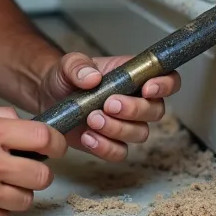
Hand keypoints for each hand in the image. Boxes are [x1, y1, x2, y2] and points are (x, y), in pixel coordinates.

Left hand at [36, 52, 181, 162]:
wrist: (48, 98)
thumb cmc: (65, 77)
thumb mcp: (68, 64)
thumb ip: (78, 65)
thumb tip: (92, 77)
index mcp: (133, 76)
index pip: (167, 79)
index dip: (165, 85)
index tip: (148, 89)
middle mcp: (135, 100)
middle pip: (156, 110)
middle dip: (135, 109)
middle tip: (109, 104)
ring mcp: (125, 124)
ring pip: (140, 134)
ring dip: (117, 128)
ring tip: (92, 119)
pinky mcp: (111, 143)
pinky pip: (119, 152)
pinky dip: (105, 147)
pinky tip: (88, 136)